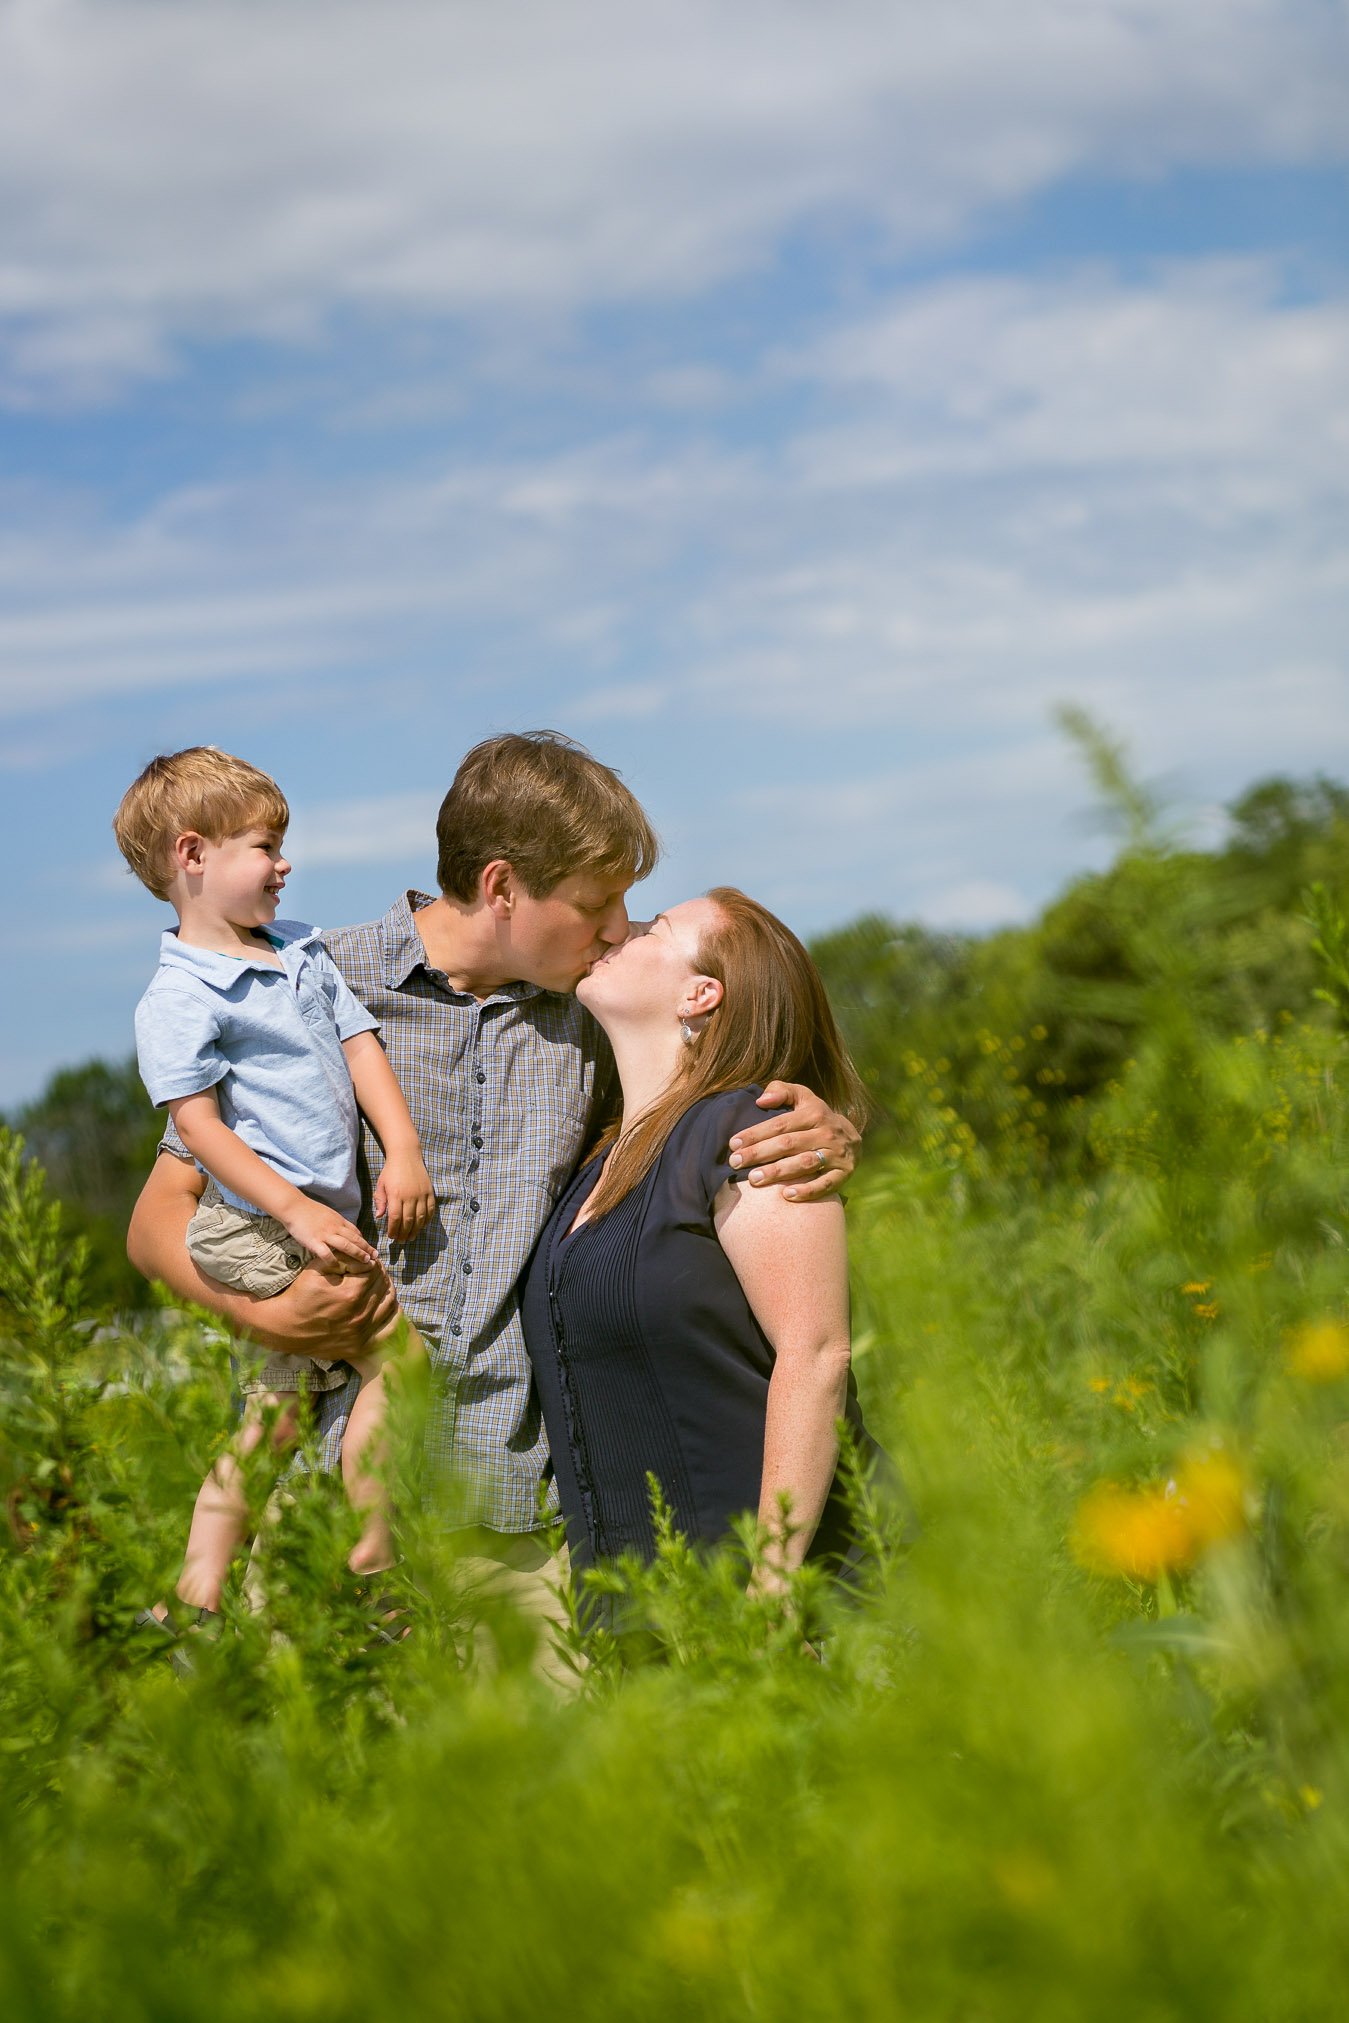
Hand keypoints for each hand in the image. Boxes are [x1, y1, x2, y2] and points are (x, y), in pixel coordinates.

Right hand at [242, 1260, 399, 1357]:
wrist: (287, 1327)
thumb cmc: (301, 1295)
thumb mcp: (316, 1269)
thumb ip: (343, 1258)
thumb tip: (366, 1257)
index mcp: (350, 1293)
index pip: (374, 1270)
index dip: (371, 1263)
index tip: (365, 1262)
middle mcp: (360, 1313)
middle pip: (383, 1286)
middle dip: (379, 1275)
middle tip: (371, 1272)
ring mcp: (362, 1331)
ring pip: (389, 1303)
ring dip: (386, 1290)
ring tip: (377, 1285)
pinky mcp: (361, 1344)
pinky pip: (387, 1328)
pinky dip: (391, 1314)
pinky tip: (384, 1305)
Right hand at [284, 1199, 380, 1271]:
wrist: (294, 1207)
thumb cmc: (310, 1211)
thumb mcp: (329, 1214)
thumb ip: (337, 1224)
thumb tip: (345, 1234)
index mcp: (339, 1221)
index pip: (356, 1232)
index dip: (364, 1242)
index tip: (371, 1250)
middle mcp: (335, 1227)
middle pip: (355, 1239)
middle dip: (367, 1249)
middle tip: (376, 1257)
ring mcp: (325, 1234)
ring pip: (346, 1245)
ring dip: (358, 1254)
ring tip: (366, 1262)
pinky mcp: (314, 1241)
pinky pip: (326, 1253)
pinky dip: (333, 1261)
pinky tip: (337, 1267)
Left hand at [374, 1153, 435, 1243]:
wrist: (406, 1155)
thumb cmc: (390, 1171)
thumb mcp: (381, 1185)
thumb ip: (380, 1201)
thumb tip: (379, 1217)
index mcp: (396, 1195)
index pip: (395, 1218)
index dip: (393, 1230)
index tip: (391, 1236)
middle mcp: (410, 1196)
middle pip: (408, 1221)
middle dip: (404, 1234)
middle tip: (401, 1241)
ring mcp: (421, 1194)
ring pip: (420, 1218)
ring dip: (416, 1230)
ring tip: (411, 1237)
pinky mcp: (430, 1192)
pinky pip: (431, 1210)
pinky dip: (427, 1220)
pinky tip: (422, 1226)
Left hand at [727, 1081, 860, 1200]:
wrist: (853, 1139)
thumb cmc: (817, 1117)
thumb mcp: (803, 1097)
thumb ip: (781, 1091)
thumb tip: (761, 1100)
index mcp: (814, 1113)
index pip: (780, 1124)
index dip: (755, 1134)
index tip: (734, 1144)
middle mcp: (826, 1133)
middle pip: (788, 1144)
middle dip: (759, 1153)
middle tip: (736, 1162)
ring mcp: (836, 1154)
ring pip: (804, 1164)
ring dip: (778, 1172)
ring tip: (754, 1179)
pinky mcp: (843, 1174)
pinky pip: (825, 1184)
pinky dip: (807, 1191)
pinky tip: (786, 1195)